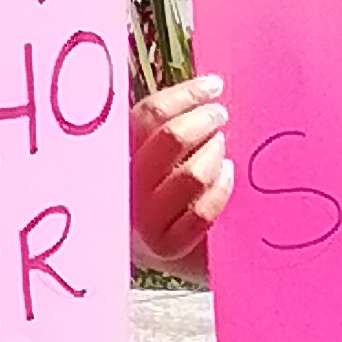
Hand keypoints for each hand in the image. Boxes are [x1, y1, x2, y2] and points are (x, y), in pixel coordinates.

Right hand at [130, 72, 231, 276]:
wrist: (166, 255)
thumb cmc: (162, 197)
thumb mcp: (154, 160)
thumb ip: (165, 131)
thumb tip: (203, 88)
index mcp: (113, 159)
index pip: (147, 115)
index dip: (185, 95)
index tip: (213, 85)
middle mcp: (124, 189)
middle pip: (170, 139)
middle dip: (203, 120)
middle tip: (220, 115)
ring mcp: (144, 221)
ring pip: (191, 174)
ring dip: (214, 153)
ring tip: (221, 147)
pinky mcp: (167, 248)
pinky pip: (203, 211)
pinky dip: (221, 188)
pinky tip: (227, 175)